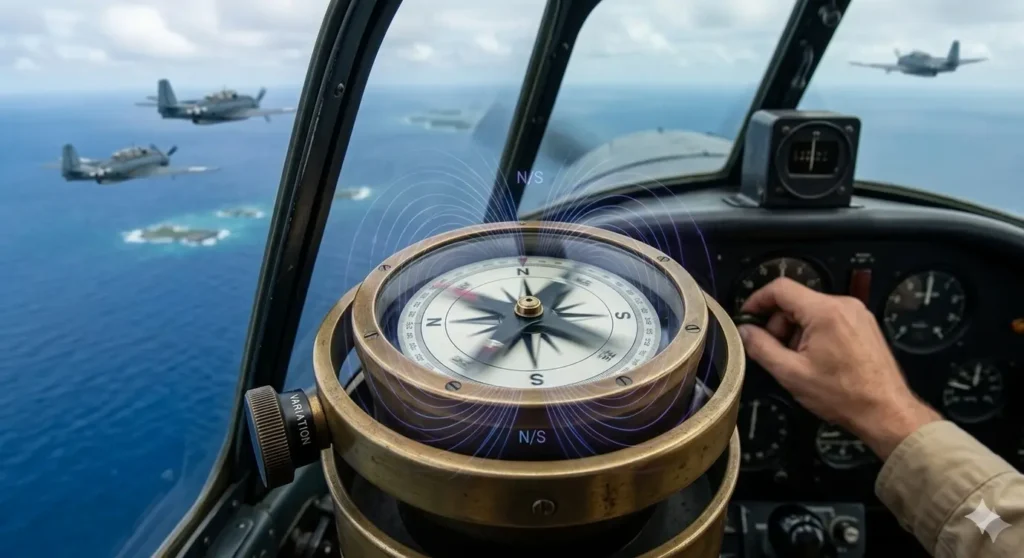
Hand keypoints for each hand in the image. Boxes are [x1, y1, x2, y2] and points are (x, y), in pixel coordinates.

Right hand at [737, 278, 940, 459]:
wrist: (887, 412)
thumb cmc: (839, 394)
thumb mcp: (791, 373)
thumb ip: (761, 347)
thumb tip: (743, 330)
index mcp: (824, 311)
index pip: (780, 288)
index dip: (757, 300)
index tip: (746, 318)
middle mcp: (843, 303)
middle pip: (797, 300)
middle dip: (778, 322)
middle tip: (774, 351)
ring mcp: (858, 313)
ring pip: (813, 310)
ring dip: (796, 330)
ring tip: (797, 360)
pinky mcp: (865, 325)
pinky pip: (830, 318)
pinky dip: (815, 333)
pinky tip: (816, 359)